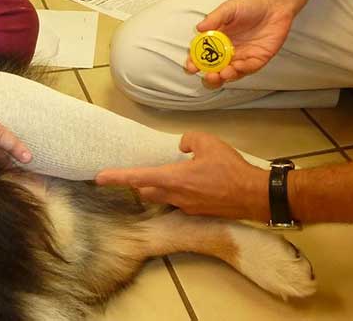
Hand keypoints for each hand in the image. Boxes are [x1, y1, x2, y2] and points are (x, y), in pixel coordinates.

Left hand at [95, 132, 267, 220]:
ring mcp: (186, 208)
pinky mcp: (197, 213)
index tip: (99, 178)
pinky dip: (177, 192)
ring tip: (169, 175)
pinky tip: (192, 183)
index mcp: (173, 179)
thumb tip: (182, 147)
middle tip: (138, 174)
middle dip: (139, 184)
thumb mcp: (207, 142)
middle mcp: (175, 197)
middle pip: (146, 191)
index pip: (137, 178)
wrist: (253, 195)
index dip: (116, 177)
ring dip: (159, 188)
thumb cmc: (229, 168)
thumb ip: (188, 140)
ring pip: (162, 197)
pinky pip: (179, 202)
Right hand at [186, 0, 293, 85]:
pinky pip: (248, 69)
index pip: (203, 55)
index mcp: (218, 40)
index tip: (191, 66)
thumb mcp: (229, 8)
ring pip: (231, 73)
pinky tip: (237, 67)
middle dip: (210, 76)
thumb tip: (199, 28)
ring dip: (225, 76)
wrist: (274, 4)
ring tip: (222, 74)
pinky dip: (242, 71)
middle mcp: (228, 51)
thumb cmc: (250, 5)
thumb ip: (214, 18)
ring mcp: (243, 56)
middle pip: (215, 69)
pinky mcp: (257, 59)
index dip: (195, 62)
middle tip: (209, 75)